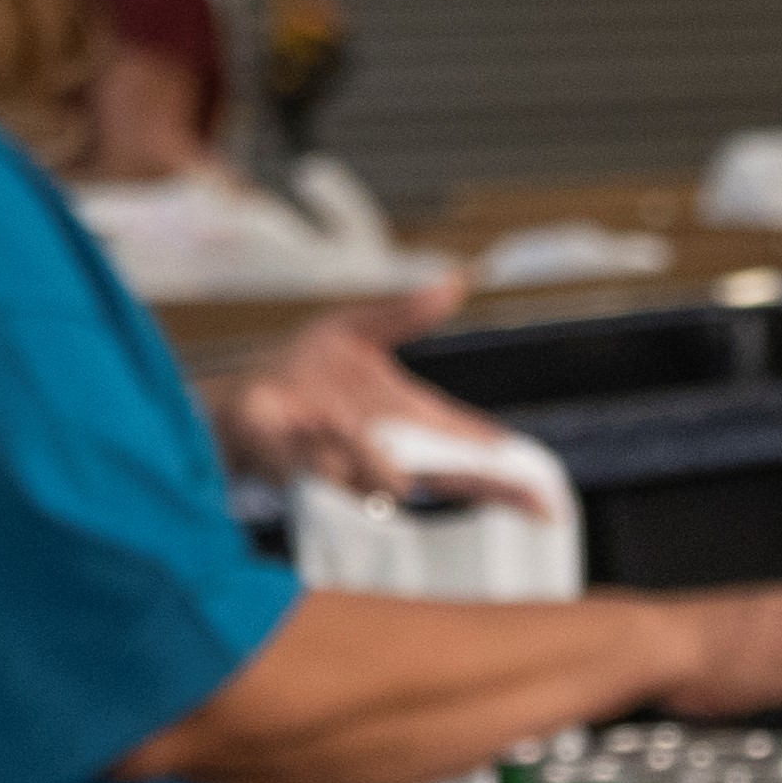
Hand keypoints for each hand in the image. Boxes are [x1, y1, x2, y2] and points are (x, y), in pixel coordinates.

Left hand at [209, 271, 551, 513]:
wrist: (232, 401)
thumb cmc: (296, 374)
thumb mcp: (355, 331)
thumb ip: (404, 314)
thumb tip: (455, 281)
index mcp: (410, 420)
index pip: (472, 449)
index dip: (512, 473)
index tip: (548, 496)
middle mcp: (388, 451)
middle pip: (454, 478)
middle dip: (494, 489)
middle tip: (532, 501)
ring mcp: (347, 467)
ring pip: (388, 479)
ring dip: (377, 454)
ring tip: (350, 418)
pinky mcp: (303, 470)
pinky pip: (323, 467)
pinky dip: (322, 441)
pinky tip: (315, 418)